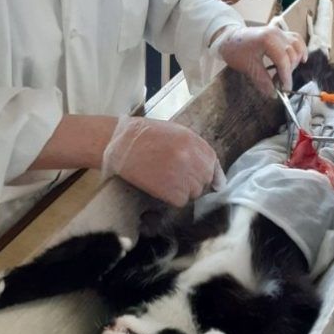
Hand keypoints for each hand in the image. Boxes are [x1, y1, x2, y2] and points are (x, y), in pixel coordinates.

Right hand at [101, 117, 226, 206]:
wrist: (119, 143)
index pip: (213, 162)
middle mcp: (191, 158)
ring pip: (195, 192)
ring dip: (184, 190)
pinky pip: (181, 200)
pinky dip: (173, 198)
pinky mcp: (171, 190)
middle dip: (196, 181)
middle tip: (179, 178)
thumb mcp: (174, 132)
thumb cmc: (144, 136)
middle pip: (205, 179)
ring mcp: (182, 175)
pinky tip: (161, 188)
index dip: (213, 173)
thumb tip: (212, 169)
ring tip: (167, 181)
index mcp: (193, 141)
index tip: (214, 182)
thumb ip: (194, 148)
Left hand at [213, 24, 307, 94]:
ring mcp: (279, 32)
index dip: (286, 76)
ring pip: (297, 46)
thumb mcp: (247, 67)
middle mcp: (276, 33)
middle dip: (288, 71)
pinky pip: (296, 40)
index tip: (285, 89)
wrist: (228, 38)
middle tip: (279, 84)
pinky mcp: (280, 33)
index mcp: (267, 39)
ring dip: (295, 62)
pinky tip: (300, 59)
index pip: (284, 59)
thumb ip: (262, 81)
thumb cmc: (235, 50)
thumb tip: (274, 94)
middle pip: (292, 54)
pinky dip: (300, 50)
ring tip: (285, 74)